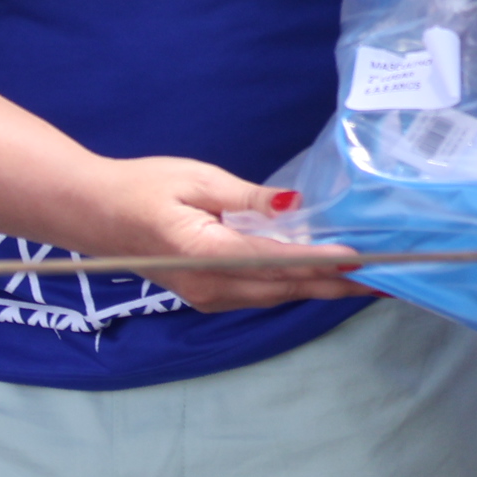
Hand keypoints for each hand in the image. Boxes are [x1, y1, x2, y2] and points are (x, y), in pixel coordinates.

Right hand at [72, 161, 371, 311]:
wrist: (90, 213)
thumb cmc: (140, 187)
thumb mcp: (197, 180)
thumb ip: (248, 198)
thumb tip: (295, 207)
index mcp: (205, 253)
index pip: (277, 260)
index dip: (323, 261)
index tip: (363, 258)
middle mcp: (211, 286)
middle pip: (286, 287)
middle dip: (338, 284)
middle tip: (387, 277)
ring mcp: (209, 296)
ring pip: (278, 295)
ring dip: (322, 288)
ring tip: (367, 280)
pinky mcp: (209, 295)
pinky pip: (262, 294)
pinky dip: (296, 285)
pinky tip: (323, 277)